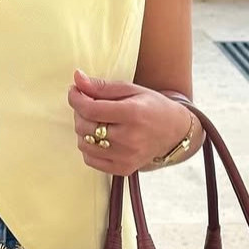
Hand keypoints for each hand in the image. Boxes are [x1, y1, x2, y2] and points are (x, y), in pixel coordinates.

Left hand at [67, 68, 192, 175]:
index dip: (76, 98)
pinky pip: (90, 160)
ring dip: (83, 130)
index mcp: (132, 114)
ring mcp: (126, 157)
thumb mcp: (131, 89)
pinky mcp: (123, 169)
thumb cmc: (152, 107)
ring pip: (84, 144)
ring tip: (96, 120)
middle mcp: (129, 138)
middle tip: (88, 104)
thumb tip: (77, 78)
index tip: (74, 91)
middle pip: (84, 127)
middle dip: (79, 112)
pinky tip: (100, 137)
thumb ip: (102, 86)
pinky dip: (89, 147)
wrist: (174, 132)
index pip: (90, 109)